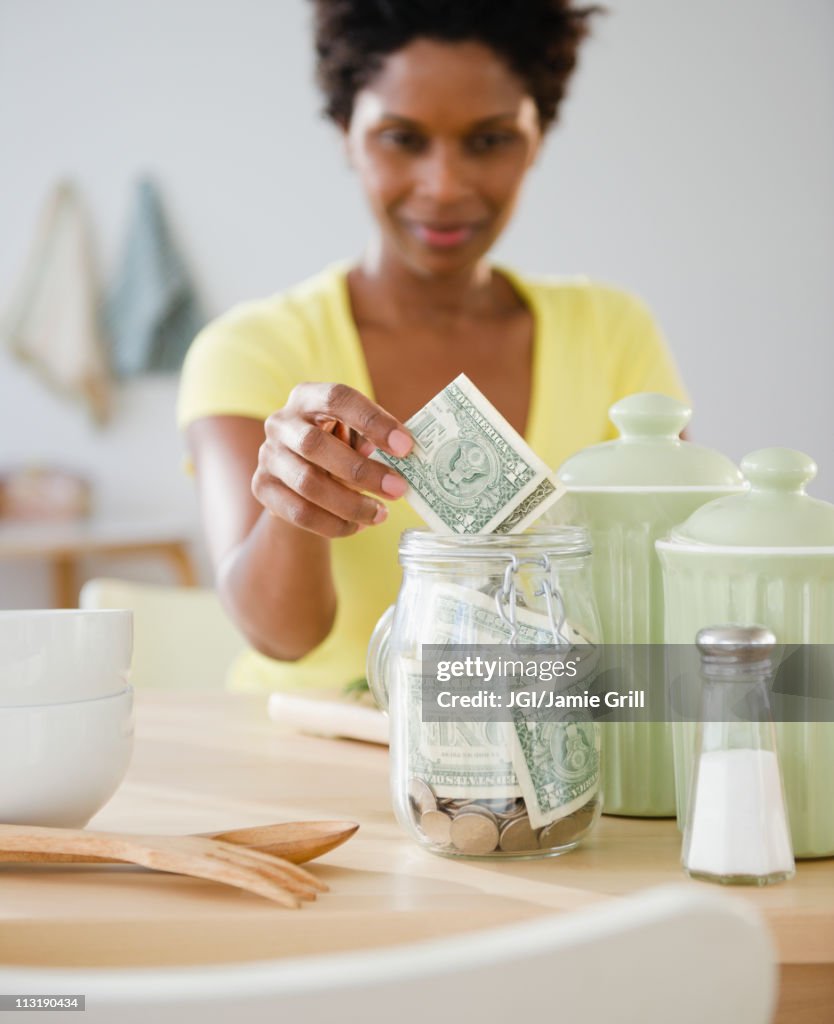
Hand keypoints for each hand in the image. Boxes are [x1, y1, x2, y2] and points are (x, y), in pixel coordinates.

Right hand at [252, 383, 412, 537]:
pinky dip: (334, 523)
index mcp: (308, 397)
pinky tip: (358, 526)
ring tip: (381, 514)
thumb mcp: (353, 434)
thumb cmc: (337, 448)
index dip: (373, 421)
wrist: (297, 480)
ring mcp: (268, 455)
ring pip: (308, 483)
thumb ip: (372, 438)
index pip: (338, 398)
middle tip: (398, 489)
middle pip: (316, 445)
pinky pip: (299, 512)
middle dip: (363, 471)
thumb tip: (403, 453)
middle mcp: (281, 422)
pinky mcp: (262, 488)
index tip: (406, 446)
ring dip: (351, 503)